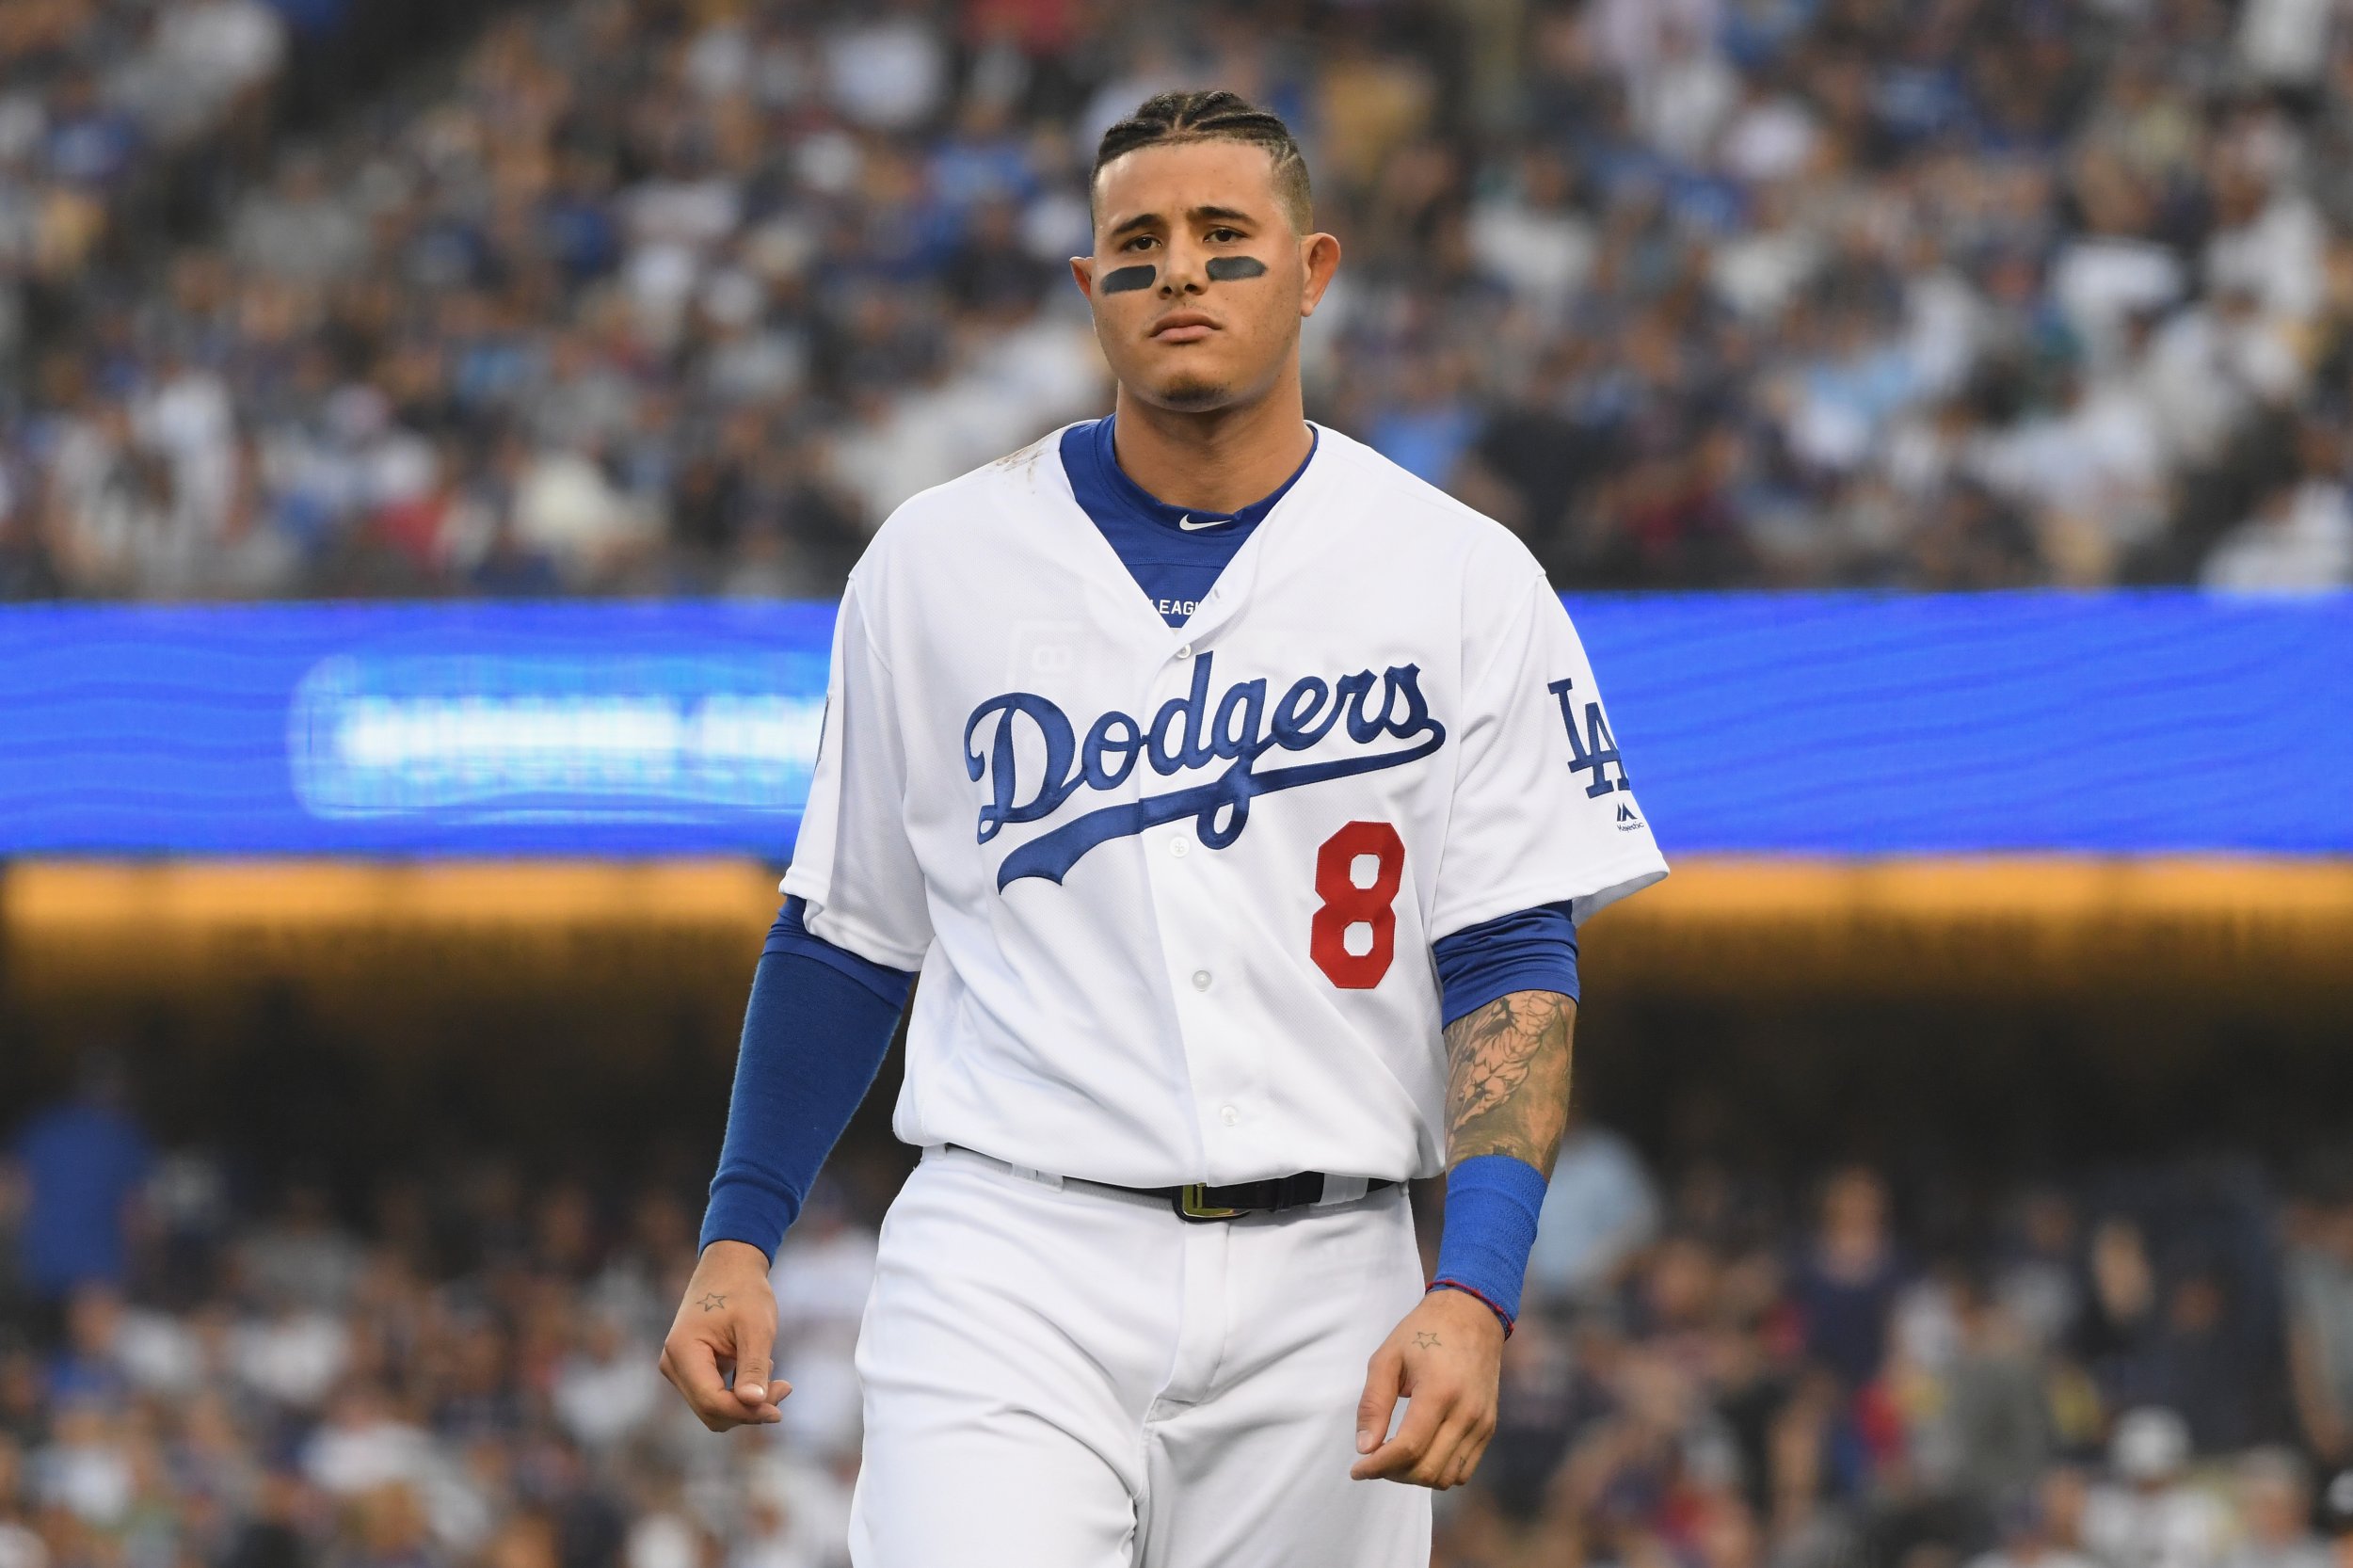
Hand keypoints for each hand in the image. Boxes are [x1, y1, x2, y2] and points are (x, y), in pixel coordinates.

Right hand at [658, 1240, 788, 1430]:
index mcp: (683, 1351)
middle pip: (710, 1410)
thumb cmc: (744, 1291)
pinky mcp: (690, 1370)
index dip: (745, 1413)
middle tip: (785, 1388)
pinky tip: (760, 1369)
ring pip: (712, 1408)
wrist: (730, 1266)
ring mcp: (679, 1368)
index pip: (711, 1401)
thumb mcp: (756, 1327)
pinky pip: (714, 1396)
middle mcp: (673, 1364)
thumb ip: (754, 1367)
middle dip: (748, 1409)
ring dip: (746, 1403)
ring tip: (775, 1376)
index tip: (779, 1411)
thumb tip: (753, 1403)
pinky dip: (739, 1393)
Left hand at [1349, 1287, 1504, 1488]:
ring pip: (1446, 1477)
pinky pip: (1463, 1470)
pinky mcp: (1488, 1428)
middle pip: (1427, 1469)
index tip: (1357, 1469)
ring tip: (1395, 1456)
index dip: (1378, 1466)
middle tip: (1373, 1459)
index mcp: (1439, 1391)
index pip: (1408, 1447)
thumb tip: (1364, 1448)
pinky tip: (1419, 1454)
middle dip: (1393, 1473)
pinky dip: (1438, 1472)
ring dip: (1415, 1476)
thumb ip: (1373, 1404)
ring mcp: (1482, 1423)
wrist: (1472, 1315)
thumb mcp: (1387, 1358)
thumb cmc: (1424, 1332)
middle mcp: (1466, 1412)